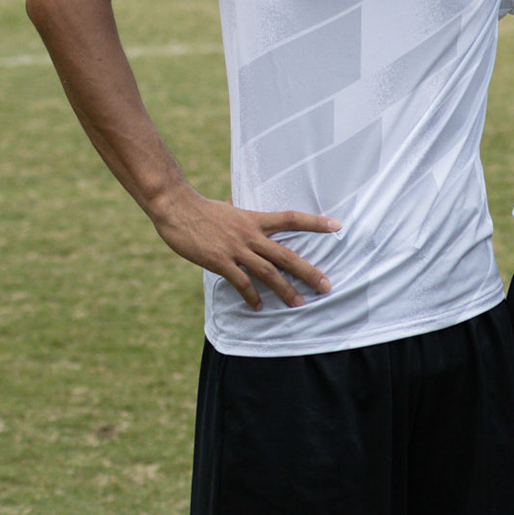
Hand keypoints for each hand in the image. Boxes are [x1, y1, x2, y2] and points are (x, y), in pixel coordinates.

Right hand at [150, 189, 339, 310]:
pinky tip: (259, 307)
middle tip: (327, 286)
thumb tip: (241, 208)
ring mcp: (236, 249)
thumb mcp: (230, 209)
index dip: (315, 222)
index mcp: (256, 219)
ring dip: (285, 290)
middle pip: (287, 255)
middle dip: (309, 272)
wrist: (176, 208)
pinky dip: (251, 296)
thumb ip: (241, 216)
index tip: (337, 226)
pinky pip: (241, 282)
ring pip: (268, 272)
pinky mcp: (219, 261)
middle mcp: (251, 234)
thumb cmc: (202, 209)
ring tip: (299, 303)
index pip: (292, 218)